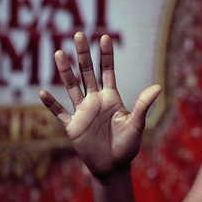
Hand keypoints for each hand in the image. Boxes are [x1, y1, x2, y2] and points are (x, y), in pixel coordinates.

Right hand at [39, 32, 161, 177]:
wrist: (113, 167)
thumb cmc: (127, 146)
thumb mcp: (136, 124)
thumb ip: (143, 105)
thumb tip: (158, 87)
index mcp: (111, 97)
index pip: (107, 70)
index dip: (106, 54)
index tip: (104, 36)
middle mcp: (95, 100)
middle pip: (87, 72)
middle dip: (83, 54)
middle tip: (78, 34)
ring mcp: (82, 112)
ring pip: (71, 87)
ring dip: (65, 71)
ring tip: (59, 53)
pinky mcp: (73, 127)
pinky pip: (60, 113)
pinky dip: (51, 104)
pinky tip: (43, 92)